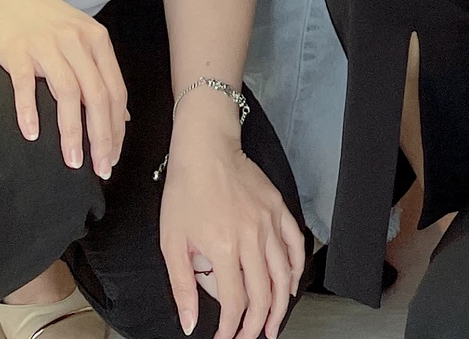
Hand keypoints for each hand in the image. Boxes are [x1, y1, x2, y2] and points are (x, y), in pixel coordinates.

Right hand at [0, 0, 128, 177]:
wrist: (4, 1)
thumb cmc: (46, 26)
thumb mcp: (82, 41)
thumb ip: (101, 74)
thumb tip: (123, 115)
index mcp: (97, 40)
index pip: (115, 90)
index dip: (117, 127)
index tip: (115, 156)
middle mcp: (76, 41)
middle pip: (97, 95)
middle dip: (101, 136)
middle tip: (101, 168)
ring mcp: (47, 45)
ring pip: (67, 93)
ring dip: (71, 132)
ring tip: (72, 162)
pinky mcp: (19, 51)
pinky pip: (25, 85)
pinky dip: (29, 111)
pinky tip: (31, 136)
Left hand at [159, 96, 305, 338]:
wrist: (205, 148)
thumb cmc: (185, 191)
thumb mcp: (172, 242)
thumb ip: (182, 286)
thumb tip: (190, 323)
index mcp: (224, 248)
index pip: (234, 302)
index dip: (230, 327)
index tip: (224, 337)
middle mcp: (251, 237)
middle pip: (263, 293)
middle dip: (257, 323)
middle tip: (250, 336)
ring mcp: (268, 221)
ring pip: (284, 273)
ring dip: (281, 304)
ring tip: (274, 323)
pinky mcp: (277, 207)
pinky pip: (295, 243)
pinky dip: (296, 267)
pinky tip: (291, 283)